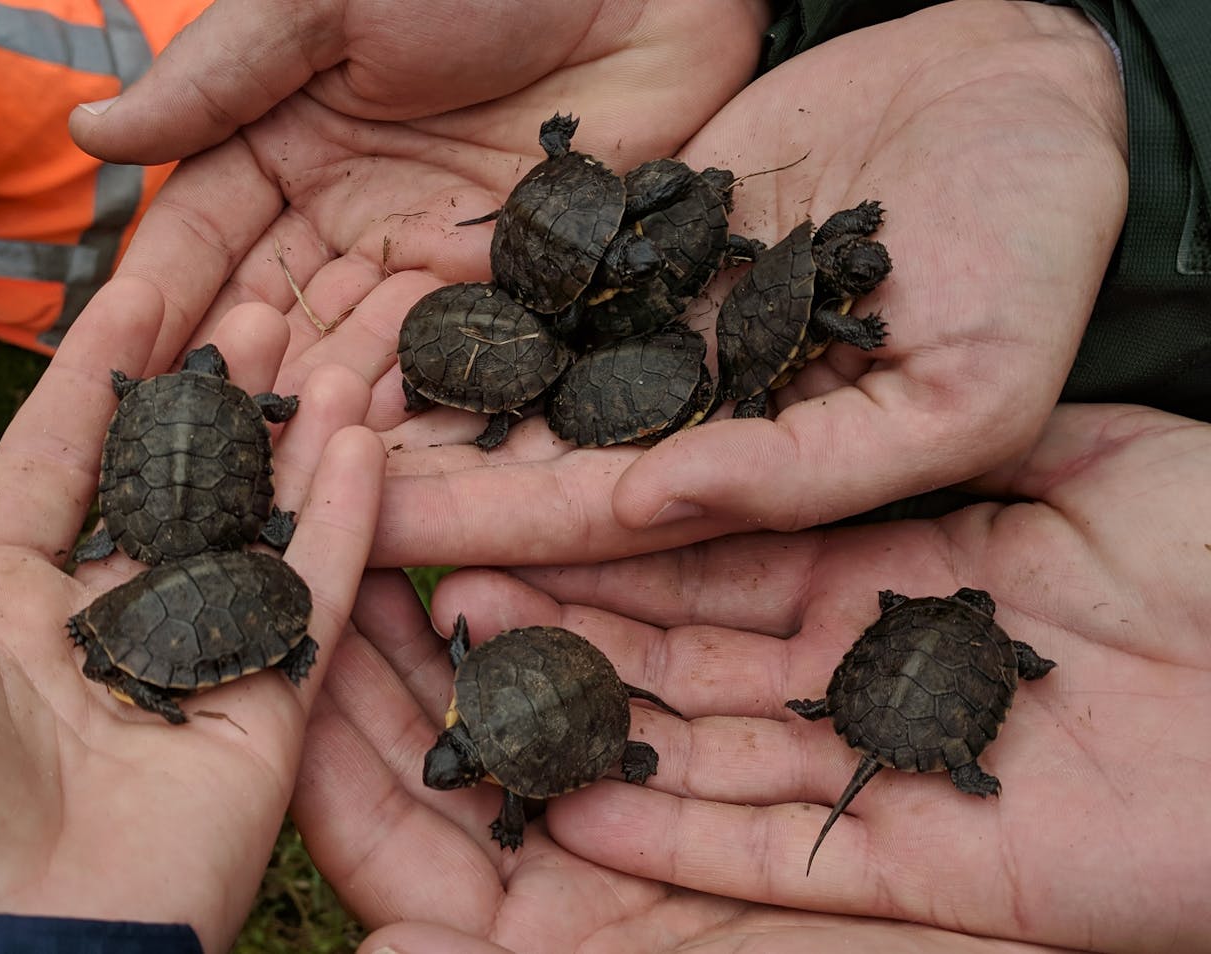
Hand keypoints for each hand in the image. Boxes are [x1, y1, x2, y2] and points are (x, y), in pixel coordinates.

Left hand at [0, 279, 385, 953]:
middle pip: (170, 490)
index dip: (99, 377)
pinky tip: (361, 439)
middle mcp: (92, 642)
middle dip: (215, 398)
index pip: (56, 464)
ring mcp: (181, 683)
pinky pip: (307, 608)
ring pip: (254, 536)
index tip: (145, 294)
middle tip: (261, 306)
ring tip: (332, 351)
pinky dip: (340, 527)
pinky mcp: (256, 733)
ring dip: (291, 445)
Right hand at [63, 0, 768, 397]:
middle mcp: (347, 209)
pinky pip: (455, 351)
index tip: (120, 360)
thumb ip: (217, 78)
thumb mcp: (323, 2)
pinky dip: (419, 400)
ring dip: (322, 401)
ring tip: (284, 465)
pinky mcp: (510, 277)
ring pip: (359, 345)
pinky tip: (379, 449)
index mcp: (284, 141)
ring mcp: (430, 250)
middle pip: (277, 309)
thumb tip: (91, 134)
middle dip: (245, 372)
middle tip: (206, 448)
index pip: (204, 235)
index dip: (165, 295)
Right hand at [343, 402, 1206, 953]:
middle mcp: (865, 668)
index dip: (609, 534)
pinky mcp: (928, 866)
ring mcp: (888, 769)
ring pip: (707, 746)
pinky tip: (575, 801)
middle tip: (448, 585)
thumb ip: (929, 444)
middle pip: (686, 647)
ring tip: (474, 681)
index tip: (510, 503)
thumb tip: (804, 398)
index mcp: (890, 571)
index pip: (718, 551)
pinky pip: (781, 853)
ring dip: (590, 715)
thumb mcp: (1068, 453)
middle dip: (565, 620)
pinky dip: (676, 833)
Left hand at [372, 0, 1128, 565]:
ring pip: (522, 358)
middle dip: (422, 466)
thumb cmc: (1038, 252)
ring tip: (308, 393)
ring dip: (425, 377)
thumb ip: (803, 469)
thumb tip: (642, 509)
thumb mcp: (958, 391)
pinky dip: (467, 270)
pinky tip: (374, 283)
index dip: (497, 534)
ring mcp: (661, 312)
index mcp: (759, 466)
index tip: (382, 547)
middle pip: (533, 449)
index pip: (604, 521)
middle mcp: (692, 402)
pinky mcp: (647, 226)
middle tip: (294, 481)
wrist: (1037, 95)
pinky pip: (541, 255)